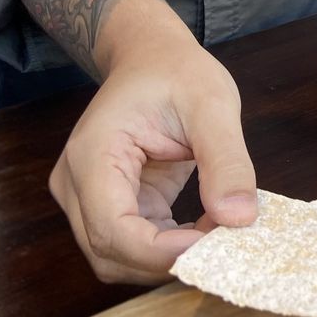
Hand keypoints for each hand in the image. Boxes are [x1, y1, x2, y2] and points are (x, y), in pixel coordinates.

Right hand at [50, 22, 258, 284]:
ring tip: (217, 231)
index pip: (112, 229)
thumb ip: (226, 161)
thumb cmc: (177, 71)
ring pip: (118, 258)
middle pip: (110, 253)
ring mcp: (86, 198)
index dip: (161, 252)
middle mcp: (76, 184)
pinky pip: (132, 245)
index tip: (215, 245)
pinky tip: (205, 228)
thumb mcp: (213, 104)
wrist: (152, 56)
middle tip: (224, 243)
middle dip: (168, 260)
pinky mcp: (109, 205)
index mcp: (92, 154)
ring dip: (168, 258)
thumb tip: (241, 218)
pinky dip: (169, 247)